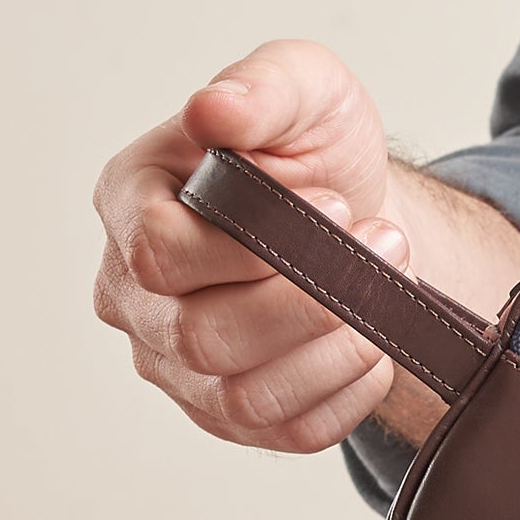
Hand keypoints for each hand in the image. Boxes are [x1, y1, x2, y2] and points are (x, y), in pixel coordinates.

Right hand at [92, 39, 406, 452]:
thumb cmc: (316, 155)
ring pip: (245, 397)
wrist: (358, 219)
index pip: (161, 254)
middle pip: (203, 338)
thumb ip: (265, 88)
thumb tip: (217, 108)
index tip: (337, 210)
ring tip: (388, 299)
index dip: (256, 247)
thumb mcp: (305, 90)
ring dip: (336, 354)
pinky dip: (347, 397)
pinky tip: (376, 350)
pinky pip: (289, 432)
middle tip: (386, 255)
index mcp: (130, 204)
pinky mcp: (230, 415)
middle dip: (313, 304)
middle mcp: (135, 295)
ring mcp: (177, 365)